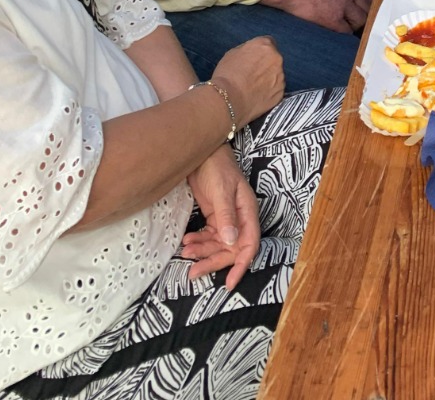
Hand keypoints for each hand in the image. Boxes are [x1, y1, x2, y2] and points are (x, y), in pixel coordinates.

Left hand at [182, 147, 259, 289]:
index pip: (249, 244)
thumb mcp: (222, 191)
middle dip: (213, 262)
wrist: (202, 151)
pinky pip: (208, 236)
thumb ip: (226, 216)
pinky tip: (186, 242)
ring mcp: (225, 218)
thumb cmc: (217, 167)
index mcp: (247, 212)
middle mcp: (239, 218)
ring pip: (216, 245)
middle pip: (230, 249)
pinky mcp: (213, 216)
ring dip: (202, 252)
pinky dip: (198, 242)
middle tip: (193, 272)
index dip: (241, 265)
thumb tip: (230, 242)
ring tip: (185, 253)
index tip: (230, 283)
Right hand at [210, 36, 284, 125]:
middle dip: (266, 64)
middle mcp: (277, 59)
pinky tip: (258, 96)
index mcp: (265, 46)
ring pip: (276, 75)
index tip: (255, 59)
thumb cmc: (227, 75)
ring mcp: (281, 76)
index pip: (269, 43)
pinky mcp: (280, 93)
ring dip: (269, 78)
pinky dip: (270, 92)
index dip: (261, 51)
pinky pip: (276, 89)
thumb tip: (253, 53)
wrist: (229, 99)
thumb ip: (248, 49)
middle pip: (274, 59)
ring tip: (254, 88)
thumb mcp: (233, 53)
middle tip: (253, 74)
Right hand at [265, 0, 370, 32]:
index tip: (358, 12)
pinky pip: (346, 31)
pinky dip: (344, 34)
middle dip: (362, 17)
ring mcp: (343, 5)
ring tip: (348, 30)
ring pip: (359, 21)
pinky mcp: (333, 19)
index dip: (362, 6)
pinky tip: (339, 35)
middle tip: (356, 24)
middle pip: (366, 8)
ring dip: (354, 26)